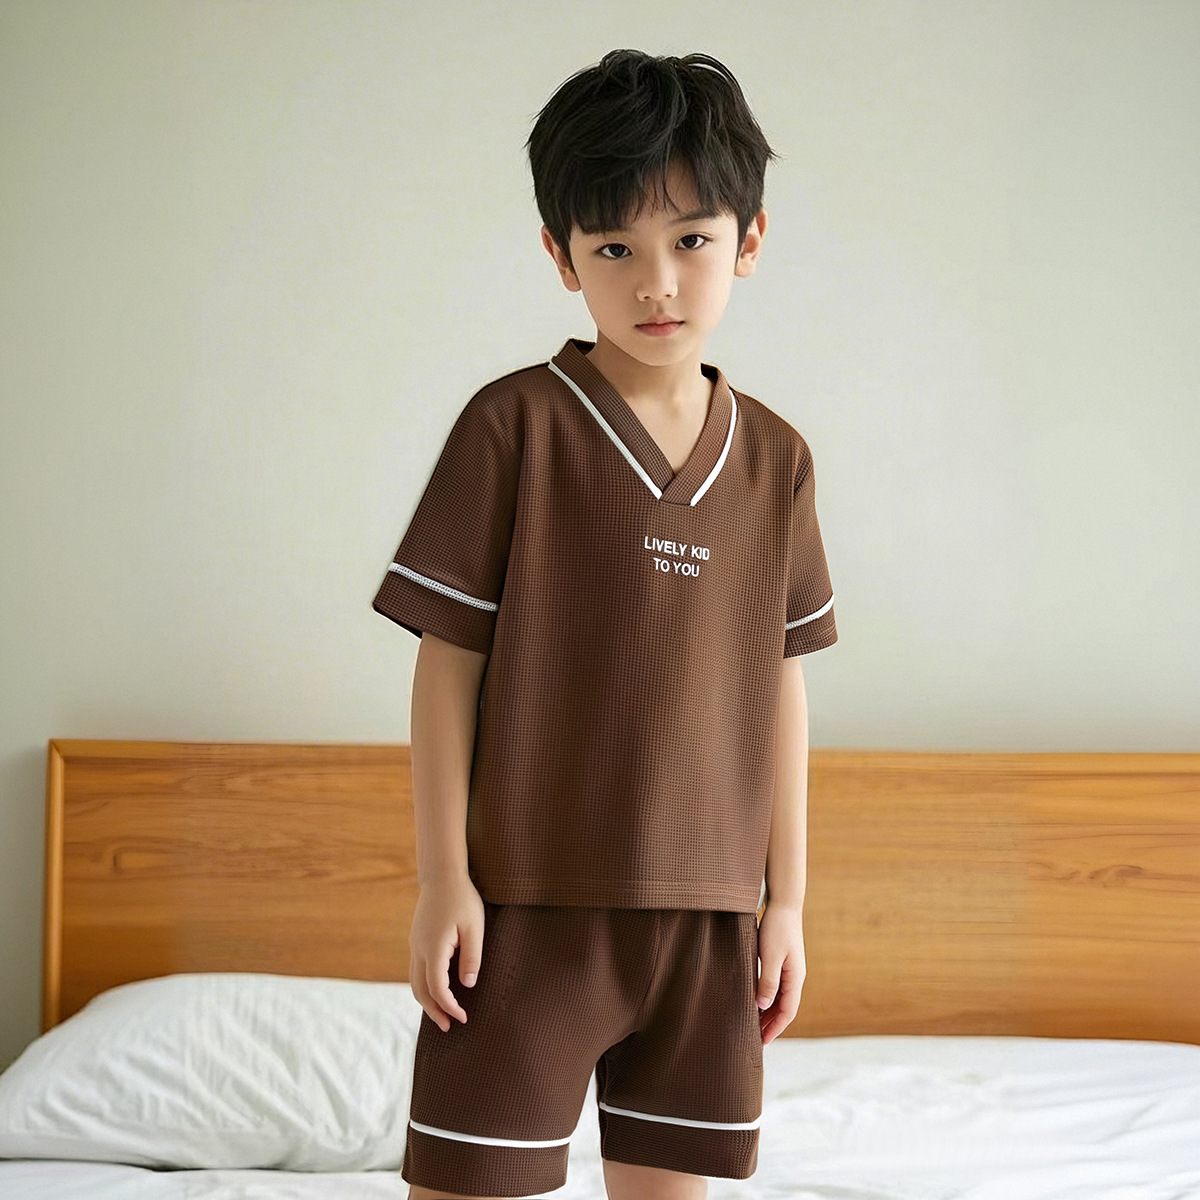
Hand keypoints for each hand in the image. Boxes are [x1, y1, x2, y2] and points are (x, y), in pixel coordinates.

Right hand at [408, 875, 484, 1032]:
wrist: (442, 876)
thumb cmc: (462, 899)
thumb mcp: (474, 927)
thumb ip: (471, 957)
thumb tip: (467, 985)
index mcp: (433, 948)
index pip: (437, 988)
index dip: (449, 1006)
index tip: (463, 1017)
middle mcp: (419, 950)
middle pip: (420, 990)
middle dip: (434, 1011)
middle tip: (449, 1027)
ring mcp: (415, 945)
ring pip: (414, 982)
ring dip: (426, 1001)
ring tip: (441, 1015)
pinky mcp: (416, 941)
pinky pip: (416, 971)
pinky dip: (424, 986)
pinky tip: (437, 990)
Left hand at [756, 901, 804, 1044]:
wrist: (784, 904)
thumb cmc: (777, 928)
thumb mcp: (770, 956)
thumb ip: (768, 981)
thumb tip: (762, 1006)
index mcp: (795, 978)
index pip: (788, 1012)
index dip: (775, 1028)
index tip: (762, 1042)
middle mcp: (795, 977)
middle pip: (785, 1009)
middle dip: (771, 1025)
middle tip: (755, 1039)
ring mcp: (790, 970)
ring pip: (780, 999)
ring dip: (769, 1013)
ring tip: (753, 1025)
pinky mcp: (783, 963)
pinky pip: (776, 988)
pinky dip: (767, 999)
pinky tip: (756, 1001)